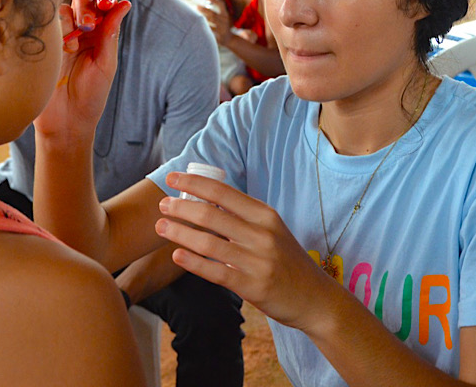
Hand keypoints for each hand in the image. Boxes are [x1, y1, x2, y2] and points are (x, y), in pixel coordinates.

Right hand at [33, 0, 130, 139]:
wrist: (66, 121)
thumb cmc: (91, 96)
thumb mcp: (106, 64)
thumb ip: (111, 33)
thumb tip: (125, 4)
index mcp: (99, 35)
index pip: (102, 5)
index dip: (105, 0)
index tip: (108, 4)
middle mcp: (79, 31)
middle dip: (85, 4)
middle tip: (88, 23)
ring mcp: (59, 37)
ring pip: (62, 8)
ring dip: (71, 18)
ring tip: (74, 45)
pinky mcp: (42, 45)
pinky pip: (46, 24)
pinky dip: (56, 29)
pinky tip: (63, 49)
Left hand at [155, 171, 336, 331]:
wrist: (314, 298)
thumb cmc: (286, 260)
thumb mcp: (271, 230)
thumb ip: (243, 216)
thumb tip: (206, 197)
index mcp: (265, 215)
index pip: (223, 191)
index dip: (194, 182)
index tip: (172, 177)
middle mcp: (262, 234)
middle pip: (211, 214)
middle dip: (181, 207)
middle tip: (163, 204)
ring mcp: (256, 261)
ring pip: (208, 242)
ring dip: (179, 232)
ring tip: (161, 226)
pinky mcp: (251, 286)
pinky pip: (215, 272)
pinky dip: (193, 262)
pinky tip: (176, 255)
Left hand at [197, 2, 233, 46]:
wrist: (229, 39)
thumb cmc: (223, 24)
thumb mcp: (223, 15)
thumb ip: (217, 4)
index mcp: (225, 15)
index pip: (221, 5)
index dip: (215, 1)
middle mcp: (224, 22)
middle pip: (213, 16)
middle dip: (204, 10)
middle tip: (197, 6)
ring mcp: (221, 31)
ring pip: (210, 26)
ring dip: (202, 21)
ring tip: (194, 17)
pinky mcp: (218, 39)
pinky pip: (209, 35)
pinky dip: (203, 32)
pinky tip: (196, 28)